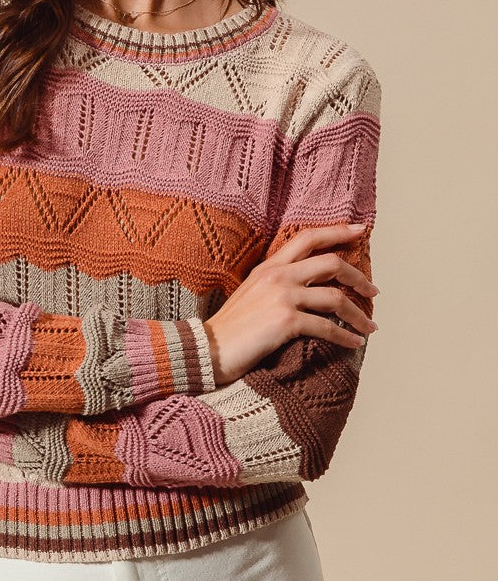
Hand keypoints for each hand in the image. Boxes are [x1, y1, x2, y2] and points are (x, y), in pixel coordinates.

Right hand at [203, 223, 378, 385]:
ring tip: (370, 327)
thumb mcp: (252, 293)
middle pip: (331, 263)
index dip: (337, 231)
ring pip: (336, 298)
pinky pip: (327, 327)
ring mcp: (282, 297)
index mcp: (269, 266)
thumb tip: (309, 287)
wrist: (207, 350)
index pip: (308, 237)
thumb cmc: (230, 328)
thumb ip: (277, 283)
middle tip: (373, 291)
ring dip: (359, 315)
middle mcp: (278, 276)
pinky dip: (346, 337)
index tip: (360, 231)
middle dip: (359, 277)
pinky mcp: (286, 321)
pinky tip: (354, 344)